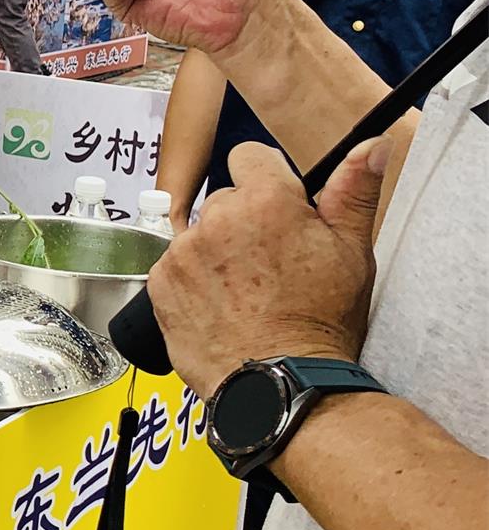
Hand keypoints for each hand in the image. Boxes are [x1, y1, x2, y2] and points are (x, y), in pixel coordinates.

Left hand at [147, 138, 380, 398]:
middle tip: (270, 264)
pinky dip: (192, 280)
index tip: (278, 209)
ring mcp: (182, 252)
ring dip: (216, 253)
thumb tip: (369, 147)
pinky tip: (220, 305)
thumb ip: (354, 191)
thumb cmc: (320, 321)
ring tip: (246, 291)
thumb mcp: (352, 252)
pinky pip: (174, 266)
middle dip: (244, 222)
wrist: (278, 382)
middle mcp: (216, 219)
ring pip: (199, 235)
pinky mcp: (159, 283)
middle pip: (225, 201)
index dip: (267, 182)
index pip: (250, 157)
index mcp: (265, 201)